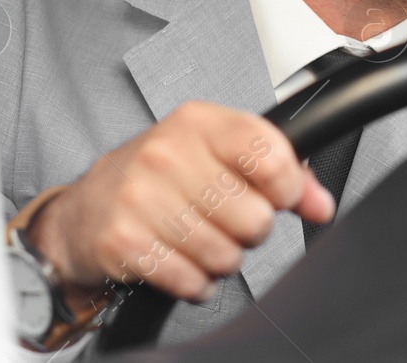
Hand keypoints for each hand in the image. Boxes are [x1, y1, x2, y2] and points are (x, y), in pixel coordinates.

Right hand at [27, 101, 332, 304]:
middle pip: (254, 217)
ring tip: (197, 240)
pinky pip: (191, 281)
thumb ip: (276, 171)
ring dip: (220, 259)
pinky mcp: (124, 241)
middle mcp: (167, 154)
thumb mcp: (216, 153)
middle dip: (249, 231)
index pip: (268, 154)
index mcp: (198, 123)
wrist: (87, 208)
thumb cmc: (159, 177)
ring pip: (225, 255)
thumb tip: (320, 203)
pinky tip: (179, 260)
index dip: (288, 187)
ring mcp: (141, 197)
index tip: (278, 196)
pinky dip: (194, 282)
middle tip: (224, 221)